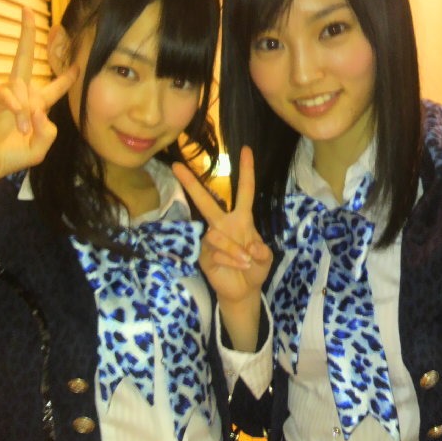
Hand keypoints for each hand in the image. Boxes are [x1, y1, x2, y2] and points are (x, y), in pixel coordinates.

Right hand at [0, 8, 77, 188]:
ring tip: (21, 130)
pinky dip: (13, 106)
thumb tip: (39, 111)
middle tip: (27, 10)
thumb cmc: (7, 157)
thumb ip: (47, 133)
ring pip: (20, 86)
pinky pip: (5, 93)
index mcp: (34, 107)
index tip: (78, 65)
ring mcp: (1, 94)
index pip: (54, 89)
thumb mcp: (38, 150)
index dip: (66, 78)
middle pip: (25, 60)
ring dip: (23, 109)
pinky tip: (17, 121)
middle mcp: (18, 95)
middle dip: (26, 35)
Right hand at [172, 147, 271, 350]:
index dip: (247, 170)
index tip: (247, 149)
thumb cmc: (254, 268)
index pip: (244, 190)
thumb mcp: (265, 258)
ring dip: (235, 250)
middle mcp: (223, 224)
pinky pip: (216, 252)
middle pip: (206, 200)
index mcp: (241, 219)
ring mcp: (210, 239)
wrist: (244, 291)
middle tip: (176, 166)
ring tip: (246, 261)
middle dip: (191, 183)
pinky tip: (240, 266)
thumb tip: (250, 247)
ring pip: (217, 235)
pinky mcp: (203, 254)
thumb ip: (262, 251)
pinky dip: (232, 260)